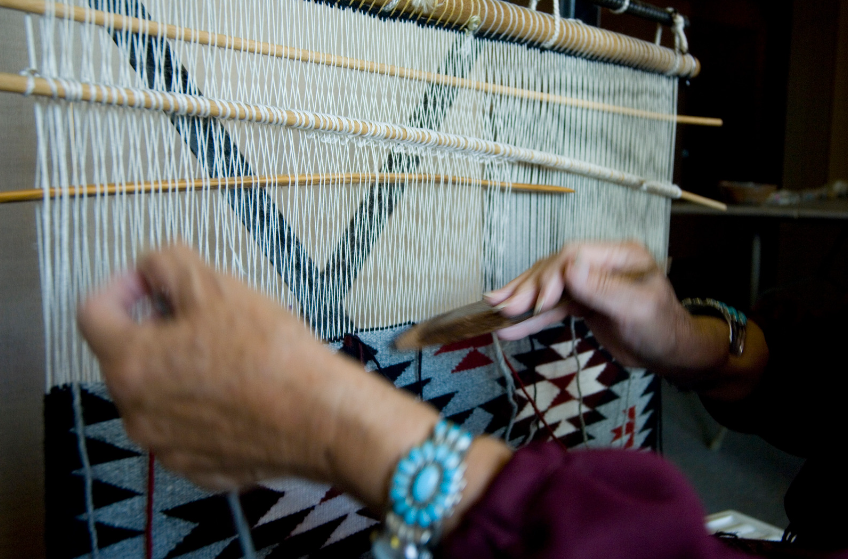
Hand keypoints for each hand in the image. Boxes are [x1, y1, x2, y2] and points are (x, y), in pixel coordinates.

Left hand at [77, 244, 512, 519]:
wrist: (322, 417)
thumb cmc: (271, 352)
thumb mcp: (217, 286)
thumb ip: (169, 263)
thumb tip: (154, 264)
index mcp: (131, 365)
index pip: (93, 313)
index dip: (121, 284)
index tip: (153, 279)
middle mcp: (137, 413)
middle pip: (128, 356)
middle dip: (156, 328)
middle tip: (202, 312)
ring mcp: (168, 447)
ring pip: (159, 395)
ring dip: (180, 369)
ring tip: (228, 354)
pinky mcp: (201, 468)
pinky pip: (189, 429)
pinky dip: (205, 408)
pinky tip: (241, 392)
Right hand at [485, 241, 693, 369]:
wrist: (671, 355)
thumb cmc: (663, 329)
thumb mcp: (637, 308)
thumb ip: (602, 288)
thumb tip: (568, 264)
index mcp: (620, 255)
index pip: (574, 254)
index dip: (552, 274)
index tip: (539, 301)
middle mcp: (601, 263)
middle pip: (555, 269)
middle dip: (529, 287)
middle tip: (506, 307)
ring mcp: (589, 283)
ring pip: (548, 287)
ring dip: (522, 299)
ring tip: (495, 309)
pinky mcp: (582, 303)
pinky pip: (552, 308)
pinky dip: (531, 318)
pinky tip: (510, 327)